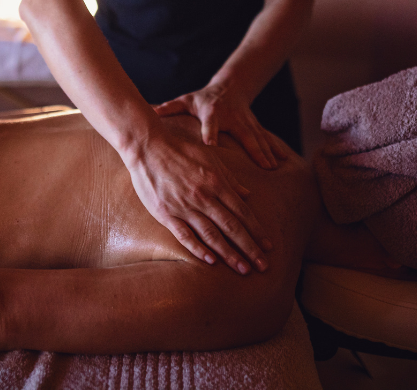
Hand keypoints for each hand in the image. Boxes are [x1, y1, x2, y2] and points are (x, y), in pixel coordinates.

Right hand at [126, 125, 272, 274]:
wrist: (147, 146)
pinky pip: (185, 235)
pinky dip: (199, 249)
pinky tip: (211, 261)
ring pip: (212, 235)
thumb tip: (248, 195)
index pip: (242, 212)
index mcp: (216, 183)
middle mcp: (204, 197)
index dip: (257, 231)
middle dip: (250, 248)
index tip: (268, 246)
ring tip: (243, 269)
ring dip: (229, 254)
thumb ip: (230, 178)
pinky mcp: (167, 214)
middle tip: (263, 266)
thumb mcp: (210, 157)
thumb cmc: (180, 149)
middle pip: (232, 227)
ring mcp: (185, 207)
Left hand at [155, 85, 286, 170]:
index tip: (210, 145)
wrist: (230, 87)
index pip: (210, 124)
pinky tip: (284, 161)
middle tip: (263, 165)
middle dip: (254, 149)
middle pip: (244, 134)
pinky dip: (275, 148)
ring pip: (259, 137)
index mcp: (212, 113)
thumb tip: (151, 110)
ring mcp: (246, 122)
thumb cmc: (203, 99)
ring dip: (268, 152)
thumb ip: (170, 107)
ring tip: (274, 167)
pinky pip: (266, 138)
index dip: (210, 133)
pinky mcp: (254, 125)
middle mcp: (232, 117)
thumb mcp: (187, 100)